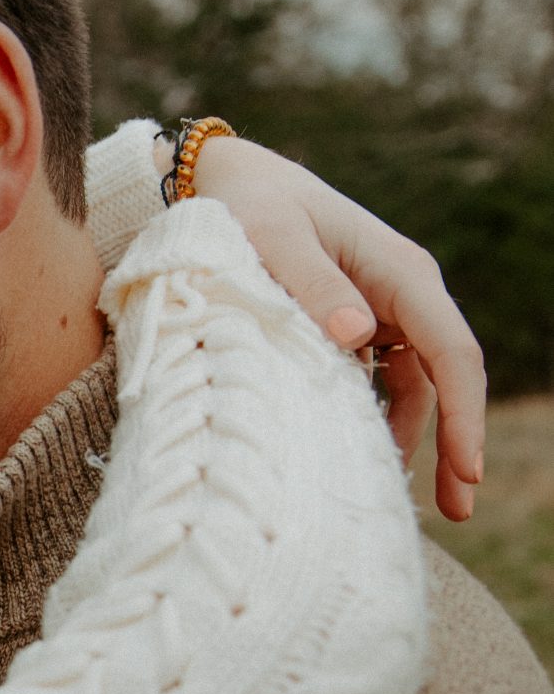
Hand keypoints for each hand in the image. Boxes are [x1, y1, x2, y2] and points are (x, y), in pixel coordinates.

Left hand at [191, 136, 485, 522]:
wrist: (227, 182)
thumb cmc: (251, 205)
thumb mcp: (272, 238)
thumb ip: (310, 283)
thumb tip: (358, 334)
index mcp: (400, 271)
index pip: (450, 350)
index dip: (464, 412)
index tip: (466, 467)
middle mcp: (403, 293)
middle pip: (445, 377)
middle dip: (456, 442)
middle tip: (459, 510)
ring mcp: (383, 312)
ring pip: (416, 387)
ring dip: (418, 441)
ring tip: (409, 504)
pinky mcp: (356, 328)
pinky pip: (381, 384)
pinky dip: (379, 423)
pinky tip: (368, 463)